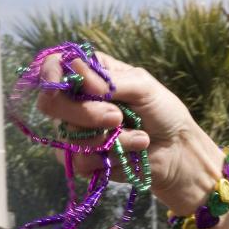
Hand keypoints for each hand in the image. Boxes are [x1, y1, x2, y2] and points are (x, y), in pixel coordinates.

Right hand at [35, 52, 222, 214]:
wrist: (178, 151)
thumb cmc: (164, 113)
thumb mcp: (144, 88)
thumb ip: (110, 81)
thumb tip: (75, 72)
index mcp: (89, 75)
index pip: (53, 67)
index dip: (50, 74)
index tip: (62, 84)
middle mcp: (77, 101)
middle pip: (51, 105)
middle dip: (85, 113)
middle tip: (117, 117)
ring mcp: (76, 131)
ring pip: (68, 136)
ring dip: (109, 140)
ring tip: (140, 138)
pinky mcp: (83, 158)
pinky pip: (79, 160)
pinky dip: (110, 157)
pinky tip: (133, 152)